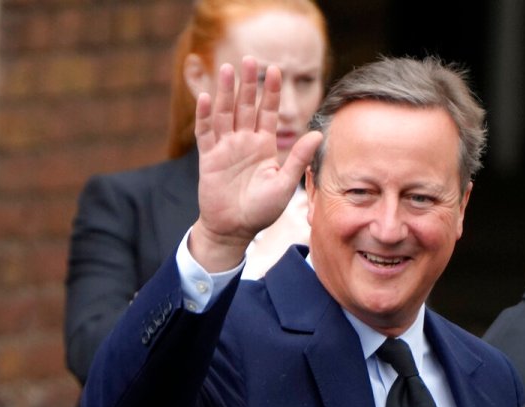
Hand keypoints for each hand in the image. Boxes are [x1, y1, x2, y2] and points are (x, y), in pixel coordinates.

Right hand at [189, 57, 322, 270]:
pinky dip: (204, 115)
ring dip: (225, 92)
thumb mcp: (284, 184)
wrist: (234, 229)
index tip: (276, 70)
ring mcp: (225, 148)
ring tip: (226, 69)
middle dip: (248, 83)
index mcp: (264, 146)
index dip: (271, 92)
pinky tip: (206, 97)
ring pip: (224, 113)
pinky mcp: (209, 158)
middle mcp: (244, 142)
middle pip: (245, 106)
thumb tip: (319, 134)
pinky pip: (205, 133)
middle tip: (250, 59)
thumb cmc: (262, 210)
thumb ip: (298, 158)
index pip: (268, 112)